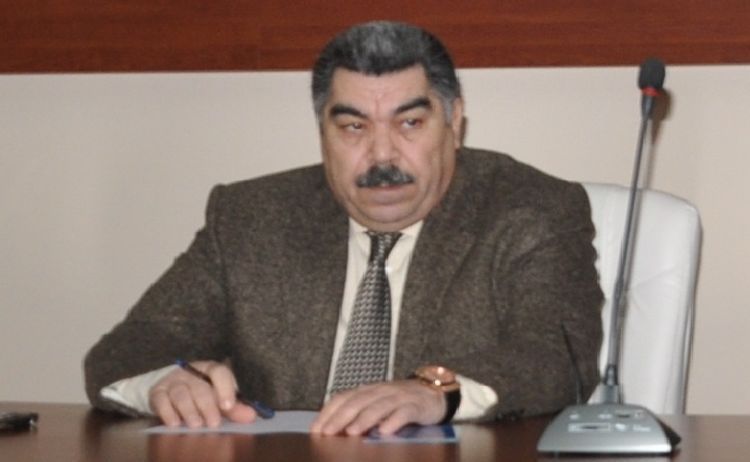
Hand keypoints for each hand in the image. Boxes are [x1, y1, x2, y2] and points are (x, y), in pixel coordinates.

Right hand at [149, 360, 255, 427]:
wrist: (171, 390)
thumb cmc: (202, 393)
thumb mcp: (219, 398)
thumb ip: (235, 408)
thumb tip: (252, 416)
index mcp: (210, 369)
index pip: (219, 372)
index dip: (225, 388)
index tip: (228, 406)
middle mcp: (190, 372)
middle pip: (199, 386)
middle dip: (207, 406)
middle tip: (213, 423)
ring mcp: (172, 381)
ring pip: (180, 393)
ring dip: (189, 410)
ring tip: (196, 425)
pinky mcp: (157, 392)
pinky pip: (160, 400)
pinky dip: (167, 412)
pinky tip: (175, 423)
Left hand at [310, 380, 445, 435]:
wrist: (434, 392)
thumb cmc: (401, 402)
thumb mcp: (378, 405)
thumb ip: (360, 414)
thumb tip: (335, 430)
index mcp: (368, 391)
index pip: (344, 397)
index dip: (329, 412)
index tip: (316, 429)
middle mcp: (381, 391)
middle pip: (358, 402)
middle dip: (341, 417)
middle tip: (328, 432)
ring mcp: (399, 397)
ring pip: (379, 406)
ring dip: (364, 419)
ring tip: (352, 432)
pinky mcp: (416, 406)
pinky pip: (404, 412)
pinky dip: (394, 421)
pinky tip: (385, 431)